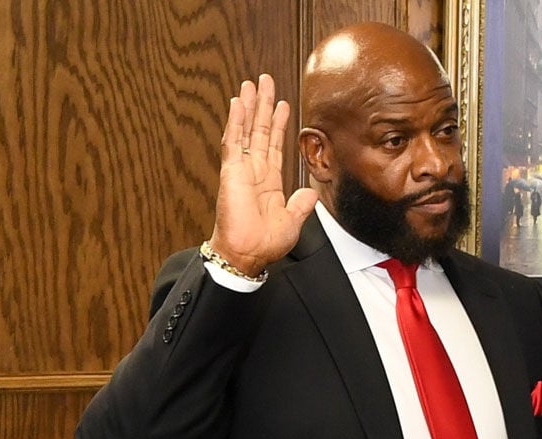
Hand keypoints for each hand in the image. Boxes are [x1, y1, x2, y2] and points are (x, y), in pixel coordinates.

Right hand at [209, 74, 317, 274]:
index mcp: (269, 181)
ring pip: (246, 130)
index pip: (274, 144)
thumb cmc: (264, 243)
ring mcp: (241, 169)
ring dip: (249, 106)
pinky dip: (236, 121)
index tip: (283, 105)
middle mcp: (254, 170)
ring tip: (251, 84)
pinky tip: (238, 103)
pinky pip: (234, 141)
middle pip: (260, 130)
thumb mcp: (292, 221)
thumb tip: (310, 192)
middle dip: (264, 105)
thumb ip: (300, 204)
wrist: (247, 255)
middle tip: (266, 81)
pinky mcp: (231, 171)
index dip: (279, 124)